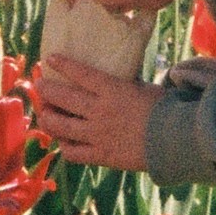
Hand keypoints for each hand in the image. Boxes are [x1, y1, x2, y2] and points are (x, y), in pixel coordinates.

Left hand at [36, 58, 162, 170]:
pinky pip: (73, 153)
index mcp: (113, 90)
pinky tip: (63, 141)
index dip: (63, 65)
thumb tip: (117, 75)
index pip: (81, 74)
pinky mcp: (101, 156)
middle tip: (40, 86)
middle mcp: (100, 111)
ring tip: (45, 114)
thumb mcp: (144, 88)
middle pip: (62, 98)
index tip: (50, 59)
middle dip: (46, 91)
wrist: (175, 141)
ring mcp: (98, 135)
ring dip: (47, 118)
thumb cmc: (164, 110)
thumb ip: (126, 83)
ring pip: (60, 126)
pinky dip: (65, 146)